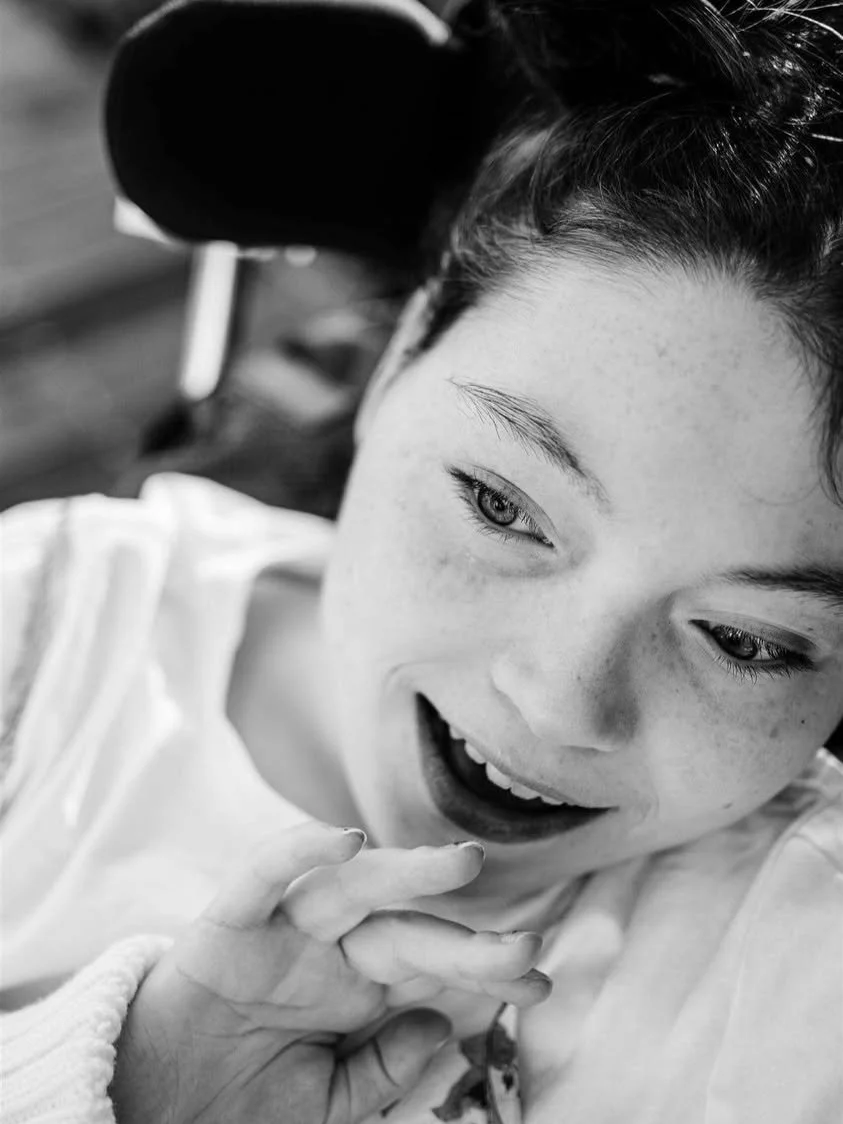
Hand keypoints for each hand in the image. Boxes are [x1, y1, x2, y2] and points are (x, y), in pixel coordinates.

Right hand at [110, 821, 549, 1123]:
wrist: (155, 1111)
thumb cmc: (242, 1102)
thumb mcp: (329, 1103)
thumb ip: (384, 1067)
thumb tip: (442, 1025)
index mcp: (358, 987)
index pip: (434, 968)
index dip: (485, 970)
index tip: (542, 983)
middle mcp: (330, 949)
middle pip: (407, 928)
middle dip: (465, 938)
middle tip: (530, 945)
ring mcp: (283, 931)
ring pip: (351, 887)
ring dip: (407, 873)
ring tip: (464, 863)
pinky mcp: (228, 923)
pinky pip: (264, 876)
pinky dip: (297, 851)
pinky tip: (343, 838)